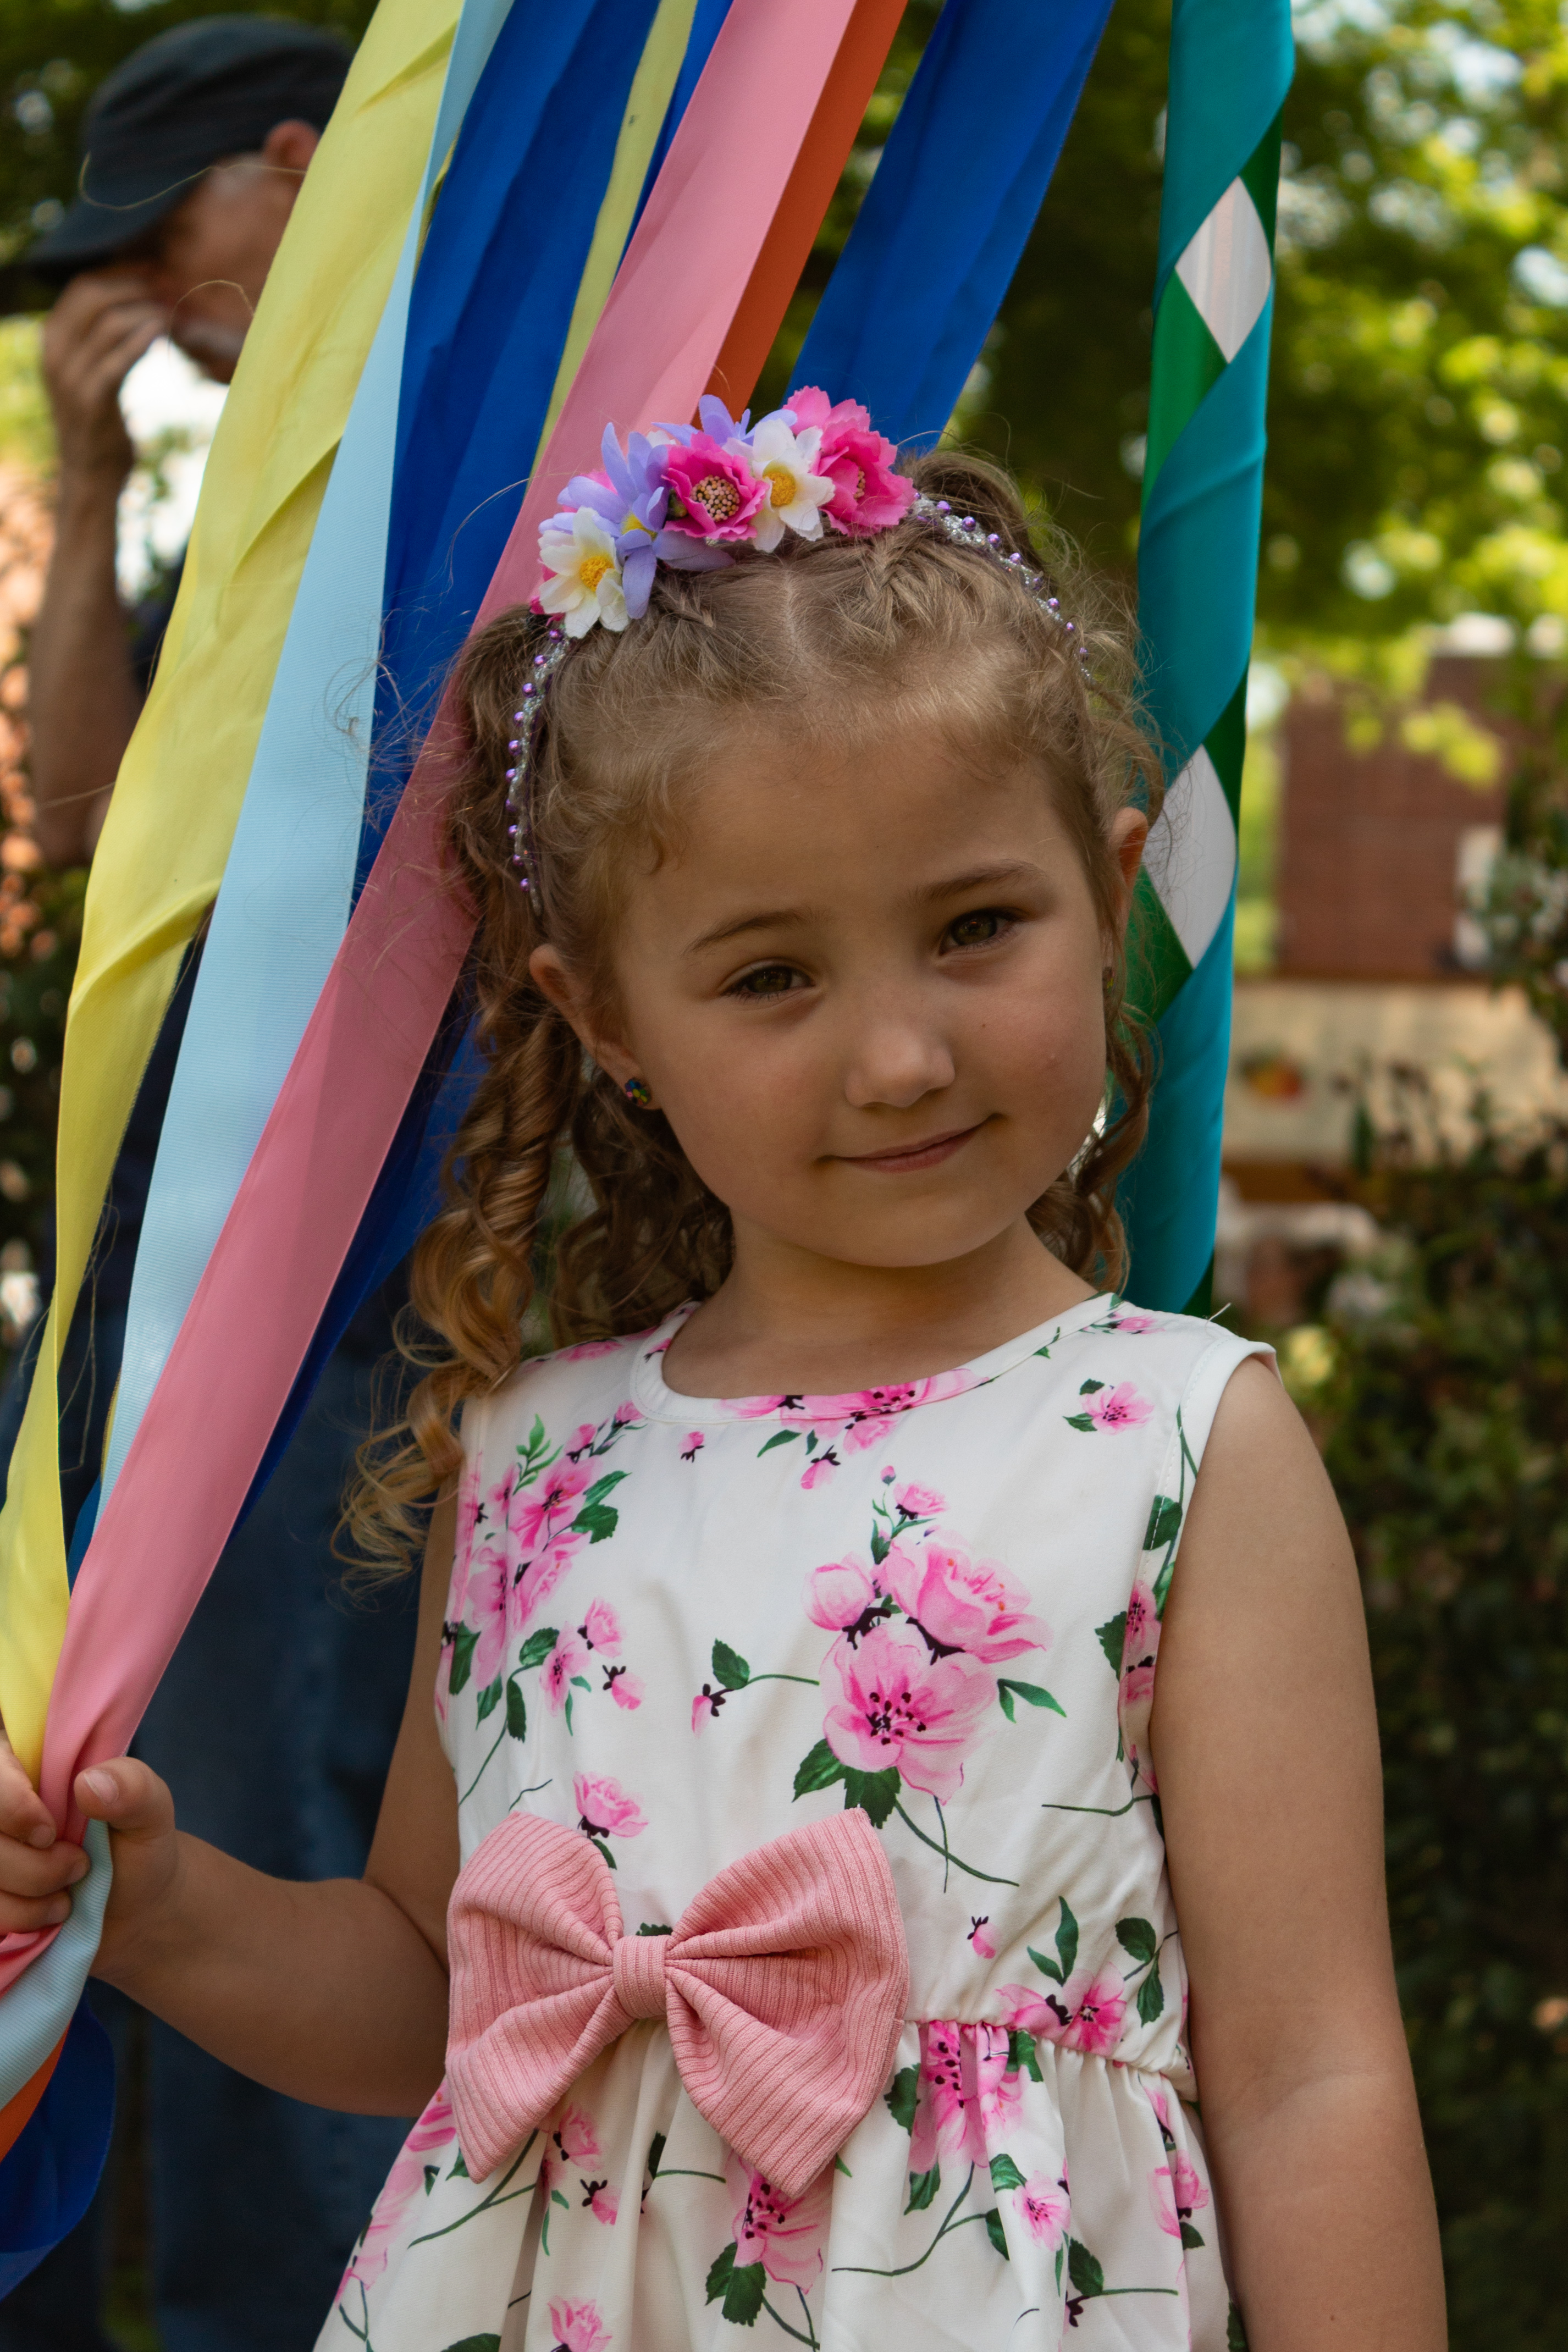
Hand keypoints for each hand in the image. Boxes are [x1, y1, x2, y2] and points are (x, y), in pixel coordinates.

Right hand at [0, 1727, 179, 1965]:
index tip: (49, 1832)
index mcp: (32, 1766)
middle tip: (80, 1864)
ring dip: (32, 1893)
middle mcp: (5, 1809)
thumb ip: (132, 1786)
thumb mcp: (150, 1810)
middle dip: (33, 1864)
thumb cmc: (137, 1844)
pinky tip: (53, 1910)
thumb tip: (87, 1784)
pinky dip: (22, 1917)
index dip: (10, 1803)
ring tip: (72, 1889)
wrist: (134, 1905)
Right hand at [41, 269, 169, 491]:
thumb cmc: (100, 423)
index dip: (119, 271)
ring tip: (174, 308)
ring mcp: (69, 376)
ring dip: (145, 309)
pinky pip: (118, 359)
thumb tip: (135, 306)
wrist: (91, 476)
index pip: (81, 286)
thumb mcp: (92, 374)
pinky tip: (163, 329)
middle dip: (133, 283)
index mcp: (52, 339)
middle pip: (92, 295)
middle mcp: (54, 353)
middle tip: (168, 284)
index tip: (153, 269)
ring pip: (107, 323)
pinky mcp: (91, 400)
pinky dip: (141, 339)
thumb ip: (101, 342)